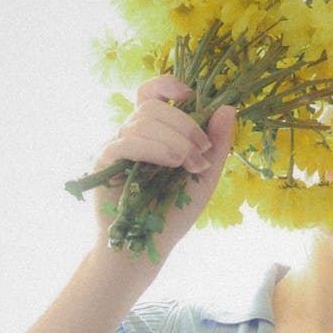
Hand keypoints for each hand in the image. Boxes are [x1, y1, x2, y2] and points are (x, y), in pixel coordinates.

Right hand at [91, 75, 235, 260]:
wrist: (148, 247)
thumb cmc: (173, 214)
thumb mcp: (204, 176)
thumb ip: (217, 144)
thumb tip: (228, 108)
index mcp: (153, 133)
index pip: (151, 93)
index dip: (167, 84)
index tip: (189, 95)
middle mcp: (131, 135)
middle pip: (152, 107)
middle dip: (184, 125)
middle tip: (201, 152)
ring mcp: (116, 148)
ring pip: (142, 122)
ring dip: (174, 140)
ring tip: (188, 165)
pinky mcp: (104, 163)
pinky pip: (126, 142)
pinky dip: (153, 148)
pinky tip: (172, 163)